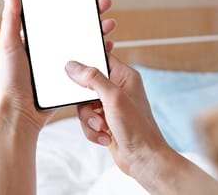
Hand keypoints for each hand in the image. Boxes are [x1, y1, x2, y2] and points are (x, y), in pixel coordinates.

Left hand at [0, 0, 115, 131]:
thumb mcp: (9, 44)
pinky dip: (99, 56)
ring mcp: (62, 64)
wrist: (21, 114)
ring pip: (85, 44)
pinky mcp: (70, 79)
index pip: (59, 16)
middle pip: (76, 28)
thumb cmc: (10, 80)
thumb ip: (11, 17)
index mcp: (37, 39)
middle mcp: (51, 50)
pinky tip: (108, 49)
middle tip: (104, 6)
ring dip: (99, 34)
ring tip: (109, 25)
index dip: (74, 4)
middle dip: (92, 16)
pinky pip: (88, 65)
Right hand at [65, 55, 168, 178]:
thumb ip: (93, 79)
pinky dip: (92, 131)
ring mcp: (110, 106)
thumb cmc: (137, 128)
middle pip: (87, 84)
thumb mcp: (113, 98)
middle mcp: (117, 89)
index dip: (87, 62)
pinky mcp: (105, 121)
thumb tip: (74, 66)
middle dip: (86, 102)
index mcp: (124, 76)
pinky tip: (105, 137)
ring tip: (102, 127)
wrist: (143, 159)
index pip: (102, 58)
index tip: (75, 71)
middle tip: (94, 110)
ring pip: (84, 105)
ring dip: (89, 119)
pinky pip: (87, 121)